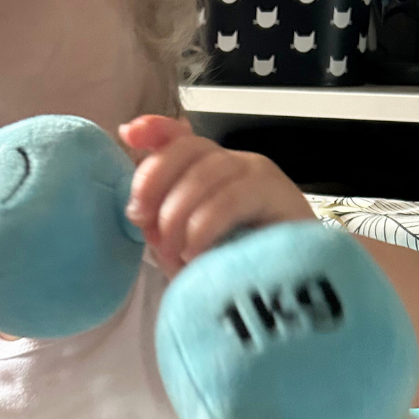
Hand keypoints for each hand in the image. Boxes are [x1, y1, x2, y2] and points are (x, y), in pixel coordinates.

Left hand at [119, 115, 314, 277]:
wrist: (289, 289)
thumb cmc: (233, 269)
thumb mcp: (183, 247)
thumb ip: (158, 226)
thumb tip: (136, 210)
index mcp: (208, 170)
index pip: (179, 136)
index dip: (153, 129)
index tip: (129, 136)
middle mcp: (232, 163)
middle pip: (185, 148)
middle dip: (154, 181)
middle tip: (142, 221)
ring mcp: (256, 173)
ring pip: (205, 173)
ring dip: (178, 214)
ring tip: (176, 252)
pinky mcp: (277, 193)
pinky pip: (231, 197)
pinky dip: (205, 225)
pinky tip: (198, 252)